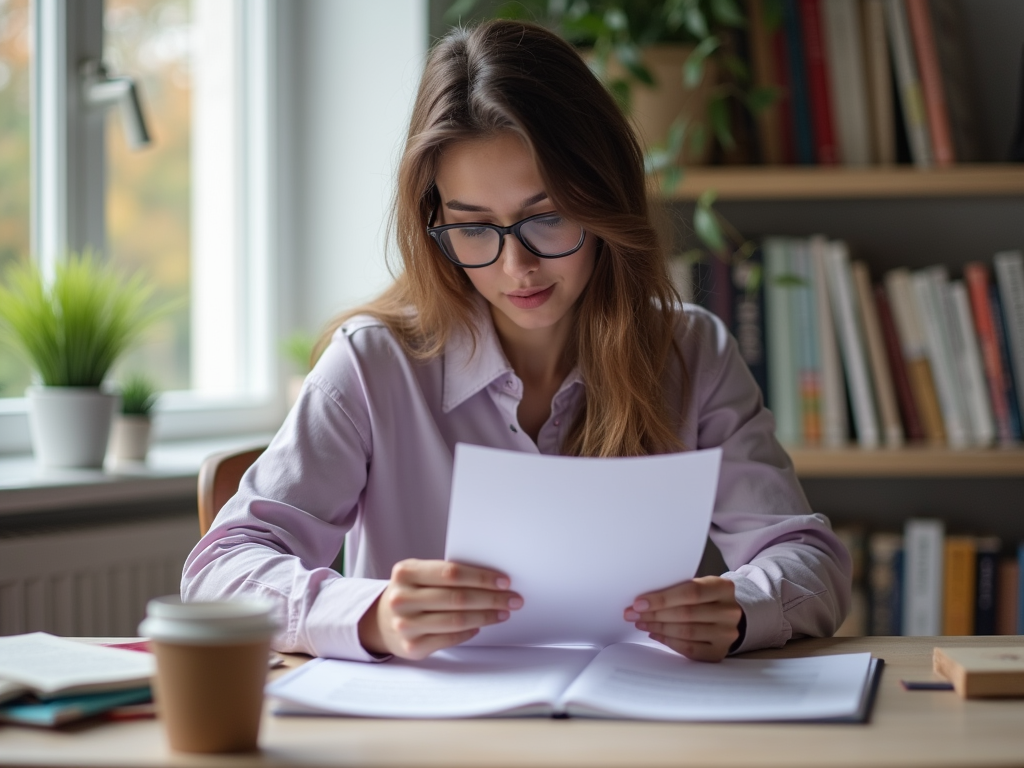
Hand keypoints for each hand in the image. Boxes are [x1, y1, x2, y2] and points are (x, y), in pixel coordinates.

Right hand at [358, 559, 522, 659]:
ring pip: (456, 620)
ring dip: (486, 616)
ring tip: (503, 613)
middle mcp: (402, 598)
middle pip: (457, 598)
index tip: (504, 581)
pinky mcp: (412, 647)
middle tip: (513, 599)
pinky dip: (470, 631)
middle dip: (491, 598)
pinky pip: (450, 638)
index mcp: (405, 572)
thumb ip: (446, 574)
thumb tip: (492, 580)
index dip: (481, 577)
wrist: (380, 621)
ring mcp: (405, 625)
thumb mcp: (418, 574)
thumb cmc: (411, 592)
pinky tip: (481, 625)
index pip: (451, 572)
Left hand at [624, 576, 742, 661]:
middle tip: (633, 615)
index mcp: (724, 588)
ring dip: (658, 628)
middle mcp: (729, 611)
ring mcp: (726, 634)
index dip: (662, 598)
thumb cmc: (706, 598)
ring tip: (641, 623)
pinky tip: (655, 634)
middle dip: (654, 614)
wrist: (727, 616)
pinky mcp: (719, 652)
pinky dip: (669, 641)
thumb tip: (642, 601)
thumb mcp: (699, 586)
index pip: (691, 592)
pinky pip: (689, 649)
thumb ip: (677, 590)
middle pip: (686, 613)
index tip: (639, 603)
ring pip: (686, 632)